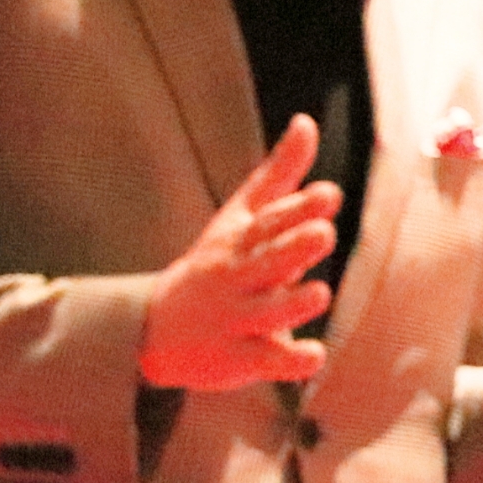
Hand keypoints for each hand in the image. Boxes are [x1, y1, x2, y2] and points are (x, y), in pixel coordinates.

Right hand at [140, 114, 341, 390]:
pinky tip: (314, 356)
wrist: (154, 330)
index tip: (328, 196)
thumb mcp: (240, 217)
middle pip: (267, 261)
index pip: (267, 222)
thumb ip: (279, 176)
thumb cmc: (216, 264)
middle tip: (323, 233)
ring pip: (268, 312)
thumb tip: (306, 121)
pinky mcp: (240, 358)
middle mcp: (237, 278)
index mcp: (239, 242)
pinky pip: (269, 361)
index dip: (297, 209)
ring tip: (319, 293)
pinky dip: (291, 361)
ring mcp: (236, 319)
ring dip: (293, 303)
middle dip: (293, 248)